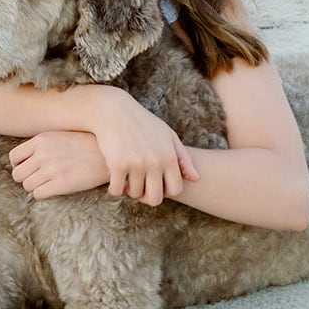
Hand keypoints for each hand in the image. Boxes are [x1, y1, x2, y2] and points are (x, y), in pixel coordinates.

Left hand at [8, 131, 110, 198]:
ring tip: (49, 183)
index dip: (19, 166)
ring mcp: (52, 168)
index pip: (14, 157)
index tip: (28, 170)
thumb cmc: (84, 146)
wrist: (107, 156)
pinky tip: (54, 189)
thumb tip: (22, 161)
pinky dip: (43, 194)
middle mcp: (44, 153)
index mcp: (41, 140)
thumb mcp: (59, 136)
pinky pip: (38, 194)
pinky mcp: (61, 183)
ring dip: (35, 187)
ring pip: (27, 186)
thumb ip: (41, 145)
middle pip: (18, 174)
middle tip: (39, 179)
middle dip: (26, 178)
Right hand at [88, 88, 199, 204]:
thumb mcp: (167, 135)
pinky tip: (114, 179)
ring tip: (126, 178)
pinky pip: (117, 190)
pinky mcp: (117, 164)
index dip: (165, 191)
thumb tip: (195, 178)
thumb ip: (183, 157)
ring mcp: (136, 164)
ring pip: (134, 194)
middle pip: (155, 198)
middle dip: (146, 196)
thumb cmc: (142, 122)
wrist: (113, 109)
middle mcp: (155, 162)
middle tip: (139, 187)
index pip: (175, 190)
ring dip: (129, 189)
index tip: (155, 184)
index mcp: (169, 156)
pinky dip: (114, 188)